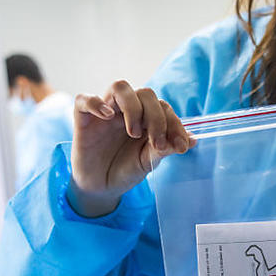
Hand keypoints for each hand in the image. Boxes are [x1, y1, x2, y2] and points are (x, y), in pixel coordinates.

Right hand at [70, 81, 195, 216]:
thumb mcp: (148, 161)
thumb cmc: (125, 170)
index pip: (163, 107)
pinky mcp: (83, 119)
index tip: (181, 146)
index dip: (175, 124)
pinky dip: (96, 103)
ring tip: (134, 132)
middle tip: (156, 143)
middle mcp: (127, 110)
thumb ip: (166, 148)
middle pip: (145, 93)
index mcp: (145, 117)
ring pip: (120, 87)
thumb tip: (192, 140)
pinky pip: (84, 99)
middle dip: (156, 117)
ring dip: (132, 107)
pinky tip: (108, 117)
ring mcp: (105, 112)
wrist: (101, 188)